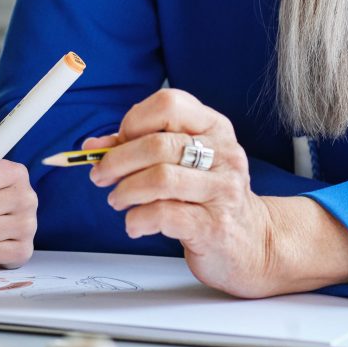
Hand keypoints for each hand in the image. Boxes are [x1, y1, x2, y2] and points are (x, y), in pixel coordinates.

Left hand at [87, 89, 282, 296]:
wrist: (253, 242)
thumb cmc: (210, 197)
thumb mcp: (183, 163)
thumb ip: (139, 147)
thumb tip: (94, 146)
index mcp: (214, 127)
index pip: (168, 104)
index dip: (134, 121)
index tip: (117, 143)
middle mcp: (224, 154)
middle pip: (157, 144)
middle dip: (117, 161)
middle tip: (101, 176)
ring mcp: (223, 190)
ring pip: (160, 179)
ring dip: (125, 190)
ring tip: (117, 200)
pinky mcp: (215, 226)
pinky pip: (165, 215)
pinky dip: (138, 219)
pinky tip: (134, 224)